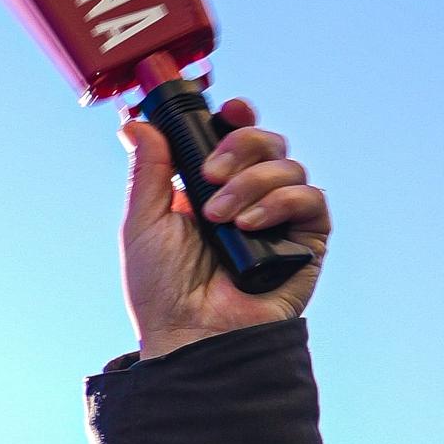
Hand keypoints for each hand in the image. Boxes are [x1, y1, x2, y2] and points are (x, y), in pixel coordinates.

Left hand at [122, 99, 328, 357]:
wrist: (190, 335)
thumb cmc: (161, 290)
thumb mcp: (143, 222)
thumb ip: (148, 170)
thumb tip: (134, 123)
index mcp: (211, 189)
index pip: (234, 138)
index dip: (237, 117)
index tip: (227, 109)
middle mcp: (249, 198)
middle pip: (266, 142)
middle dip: (240, 145)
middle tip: (210, 173)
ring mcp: (280, 219)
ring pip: (288, 166)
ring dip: (251, 182)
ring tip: (220, 217)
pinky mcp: (306, 242)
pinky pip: (310, 199)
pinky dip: (280, 202)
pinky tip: (249, 225)